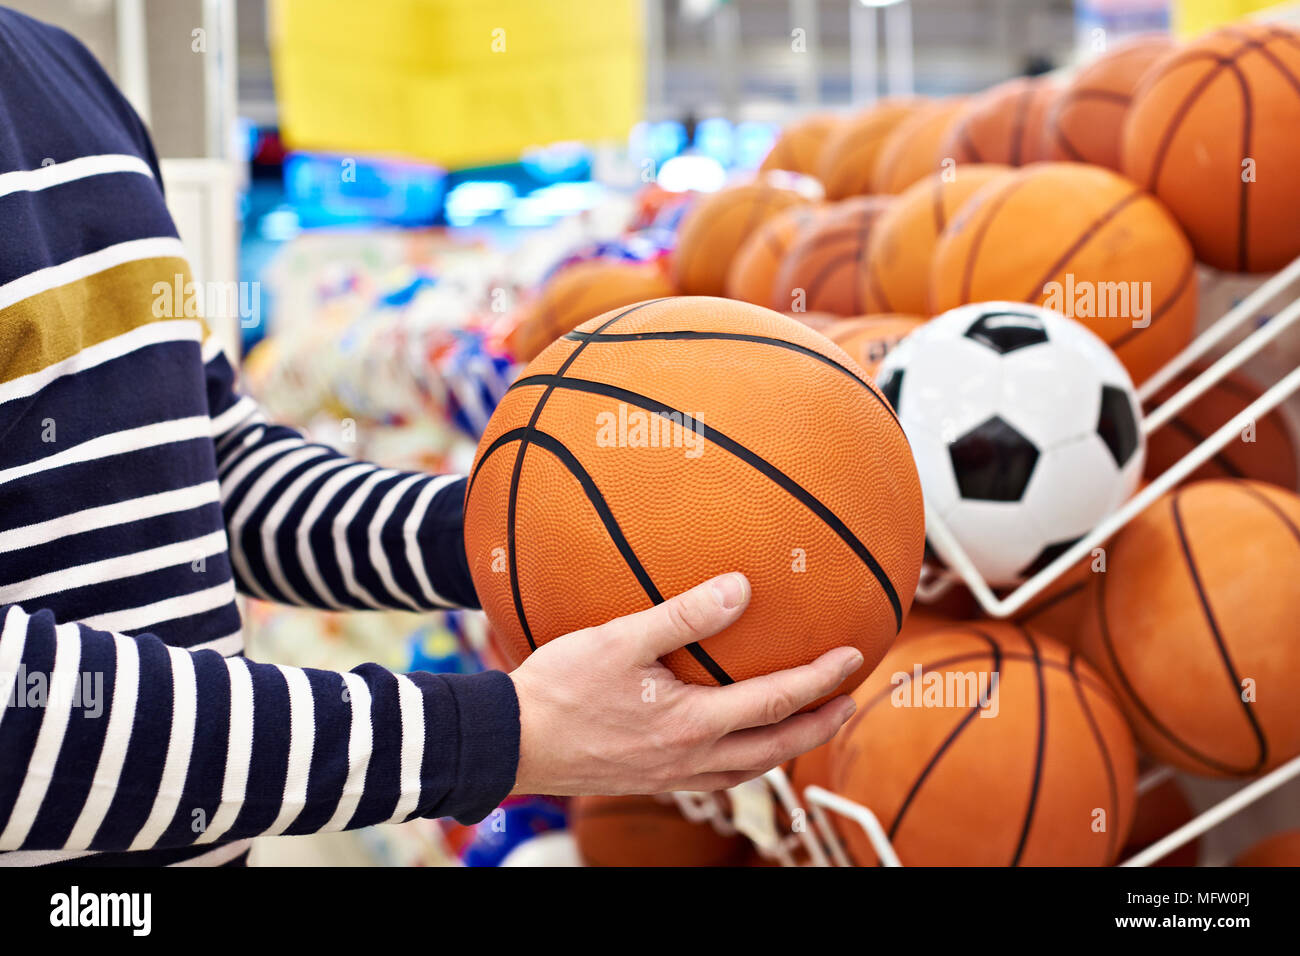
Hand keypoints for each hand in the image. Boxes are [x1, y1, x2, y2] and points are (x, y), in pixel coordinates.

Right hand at [508, 572, 860, 794]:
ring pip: (749, 768)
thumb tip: (742, 588)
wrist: (511, 743)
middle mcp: (691, 757)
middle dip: (819, 725)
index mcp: (693, 724)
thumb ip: (684, 614)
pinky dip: (744, 758)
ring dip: (786, 746)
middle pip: (777, 748)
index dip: (822, 680)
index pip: (777, 701)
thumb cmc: (560, 688)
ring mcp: (671, 775)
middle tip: (849, 703)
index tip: (853, 656)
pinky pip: (717, 775)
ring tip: (803, 723)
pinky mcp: (649, 779)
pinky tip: (733, 739)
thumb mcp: (621, 639)